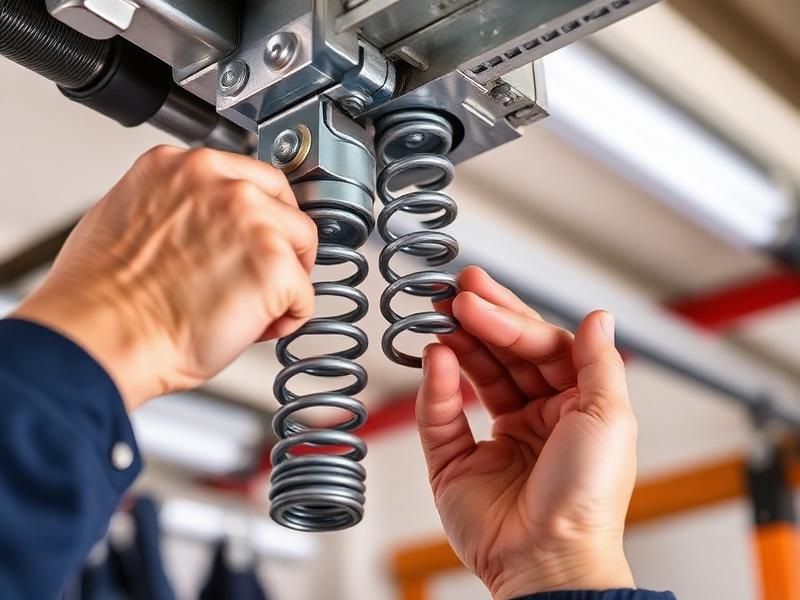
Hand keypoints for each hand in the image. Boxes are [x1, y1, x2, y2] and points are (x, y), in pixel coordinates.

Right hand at [13, 146, 316, 410]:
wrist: (103, 335)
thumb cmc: (102, 295)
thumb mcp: (128, 215)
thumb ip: (177, 206)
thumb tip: (203, 226)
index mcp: (184, 167)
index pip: (253, 178)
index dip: (261, 217)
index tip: (256, 241)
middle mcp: (223, 184)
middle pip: (286, 206)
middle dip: (281, 244)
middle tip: (258, 279)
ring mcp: (253, 221)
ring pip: (303, 245)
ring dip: (288, 279)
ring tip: (251, 308)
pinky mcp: (273, 264)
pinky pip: (306, 294)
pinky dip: (289, 317)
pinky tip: (255, 328)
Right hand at [416, 266, 636, 598]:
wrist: (548, 560)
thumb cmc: (586, 500)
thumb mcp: (607, 419)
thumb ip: (598, 364)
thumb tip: (598, 317)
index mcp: (573, 406)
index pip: (539, 346)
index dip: (509, 319)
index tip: (480, 298)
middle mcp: (535, 417)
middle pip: (504, 354)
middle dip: (481, 320)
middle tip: (456, 291)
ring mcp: (495, 438)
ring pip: (473, 377)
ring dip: (458, 344)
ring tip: (441, 315)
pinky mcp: (458, 461)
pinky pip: (442, 416)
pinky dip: (436, 387)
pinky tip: (436, 359)